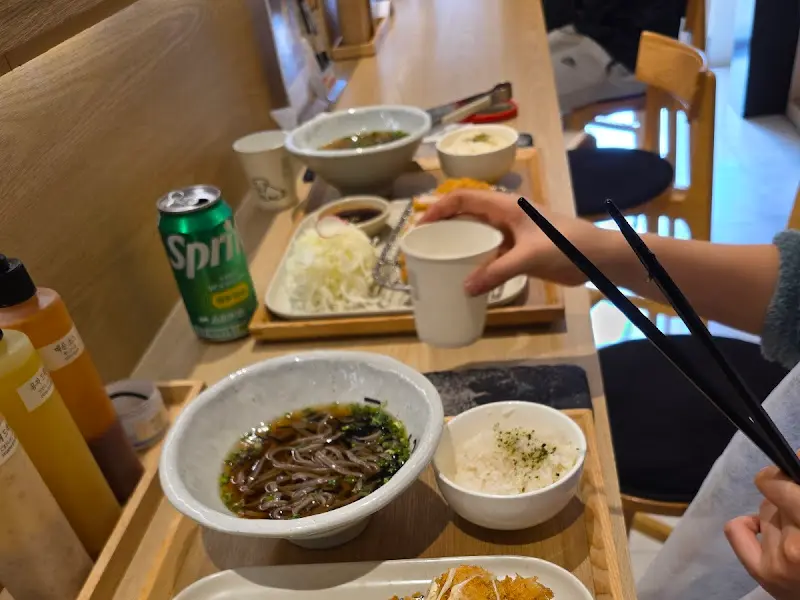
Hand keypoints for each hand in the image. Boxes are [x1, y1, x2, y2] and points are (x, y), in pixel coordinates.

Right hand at [418, 190, 608, 294]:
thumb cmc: (566, 245)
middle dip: (443, 226)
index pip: (464, 198)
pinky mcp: (518, 250)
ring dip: (458, 244)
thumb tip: (466, 289)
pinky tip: (465, 276)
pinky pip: (489, 252)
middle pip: (466, 214)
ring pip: (477, 234)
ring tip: (438, 260)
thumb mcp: (529, 257)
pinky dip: (475, 261)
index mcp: (506, 206)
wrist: (597, 257)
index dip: (439, 208)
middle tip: (422, 245)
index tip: (419, 225)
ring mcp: (512, 233)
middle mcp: (505, 216)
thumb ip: (497, 272)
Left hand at [725, 461, 799, 599]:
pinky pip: (736, 530)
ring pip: (763, 512)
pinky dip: (747, 524)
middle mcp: (796, 548)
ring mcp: (777, 563)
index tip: (793, 473)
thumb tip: (796, 455)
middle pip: (774, 497)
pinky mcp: (762, 574)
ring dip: (778, 515)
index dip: (787, 473)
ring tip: (799, 531)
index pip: (780, 485)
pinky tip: (766, 531)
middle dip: (790, 498)